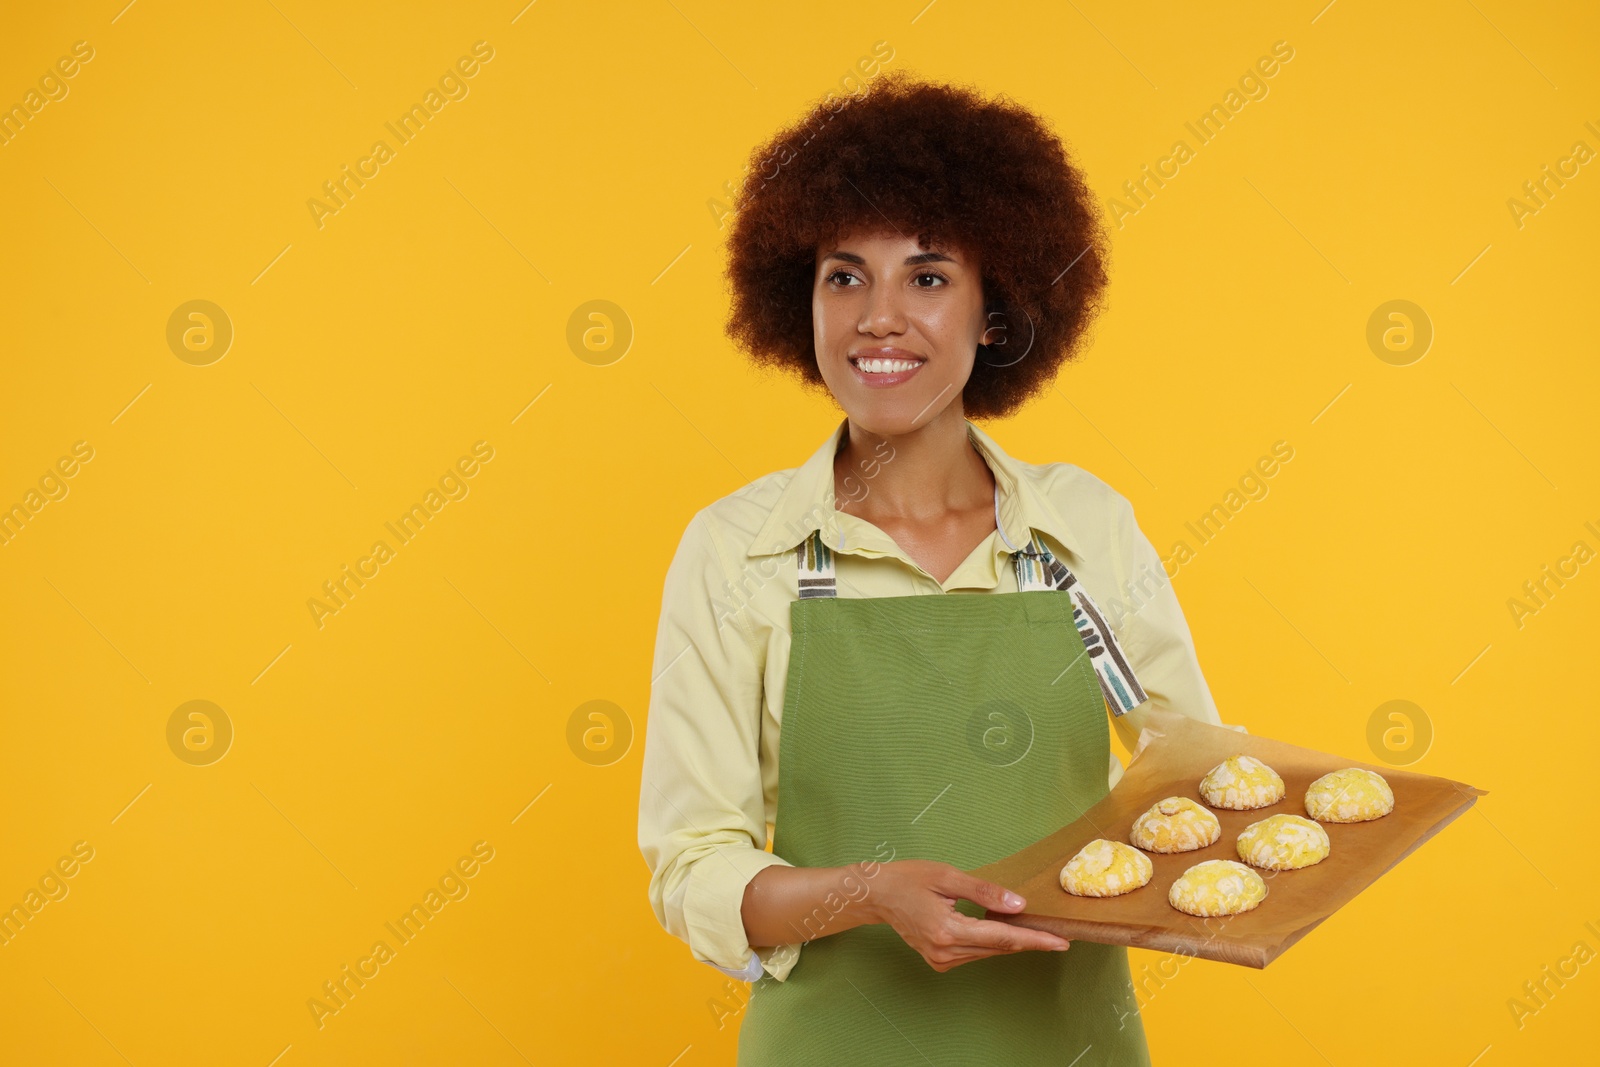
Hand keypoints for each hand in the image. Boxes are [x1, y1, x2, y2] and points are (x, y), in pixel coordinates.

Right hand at [864, 859, 1070, 971]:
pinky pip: (974, 953)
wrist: (877, 895)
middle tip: (1056, 934)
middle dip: (1028, 940)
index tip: (1060, 942)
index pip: (1002, 937)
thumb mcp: (948, 876)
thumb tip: (1018, 904)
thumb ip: (985, 891)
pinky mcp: (938, 961)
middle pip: (998, 948)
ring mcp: (940, 960)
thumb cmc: (909, 879)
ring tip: (1033, 929)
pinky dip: (990, 942)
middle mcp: (945, 951)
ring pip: (987, 952)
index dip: (1034, 940)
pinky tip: (999, 929)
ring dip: (1010, 941)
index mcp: (948, 930)